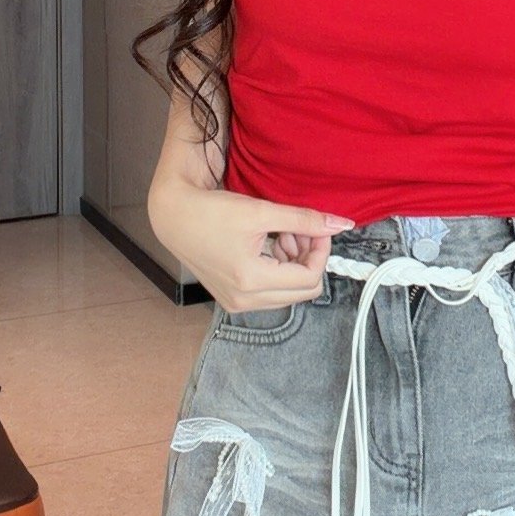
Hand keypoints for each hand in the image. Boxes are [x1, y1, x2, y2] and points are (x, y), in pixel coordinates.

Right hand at [148, 180, 355, 312]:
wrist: (173, 217)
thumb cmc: (211, 211)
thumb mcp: (261, 212)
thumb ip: (304, 220)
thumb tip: (341, 224)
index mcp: (251, 281)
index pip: (310, 278)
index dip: (320, 250)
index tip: (317, 228)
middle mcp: (245, 300)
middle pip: (303, 291)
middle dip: (308, 259)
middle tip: (298, 232)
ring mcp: (237, 303)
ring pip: (289, 293)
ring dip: (294, 265)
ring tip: (281, 236)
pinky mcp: (232, 299)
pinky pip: (272, 293)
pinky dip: (279, 271)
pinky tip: (269, 247)